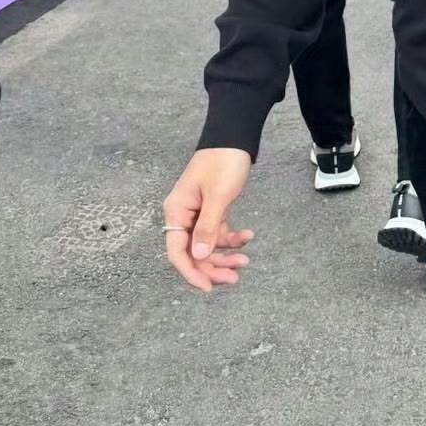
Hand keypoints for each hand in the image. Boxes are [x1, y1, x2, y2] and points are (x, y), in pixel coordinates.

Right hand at [163, 148, 253, 292]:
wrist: (235, 137)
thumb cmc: (223, 161)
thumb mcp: (218, 196)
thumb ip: (208, 227)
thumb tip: (199, 256)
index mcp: (177, 211)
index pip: (177, 252)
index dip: (191, 273)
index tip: (207, 288)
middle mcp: (184, 215)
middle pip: (193, 253)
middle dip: (213, 267)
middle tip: (234, 278)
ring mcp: (198, 214)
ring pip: (208, 246)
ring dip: (225, 256)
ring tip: (245, 261)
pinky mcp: (213, 211)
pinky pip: (219, 233)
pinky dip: (232, 238)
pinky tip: (248, 236)